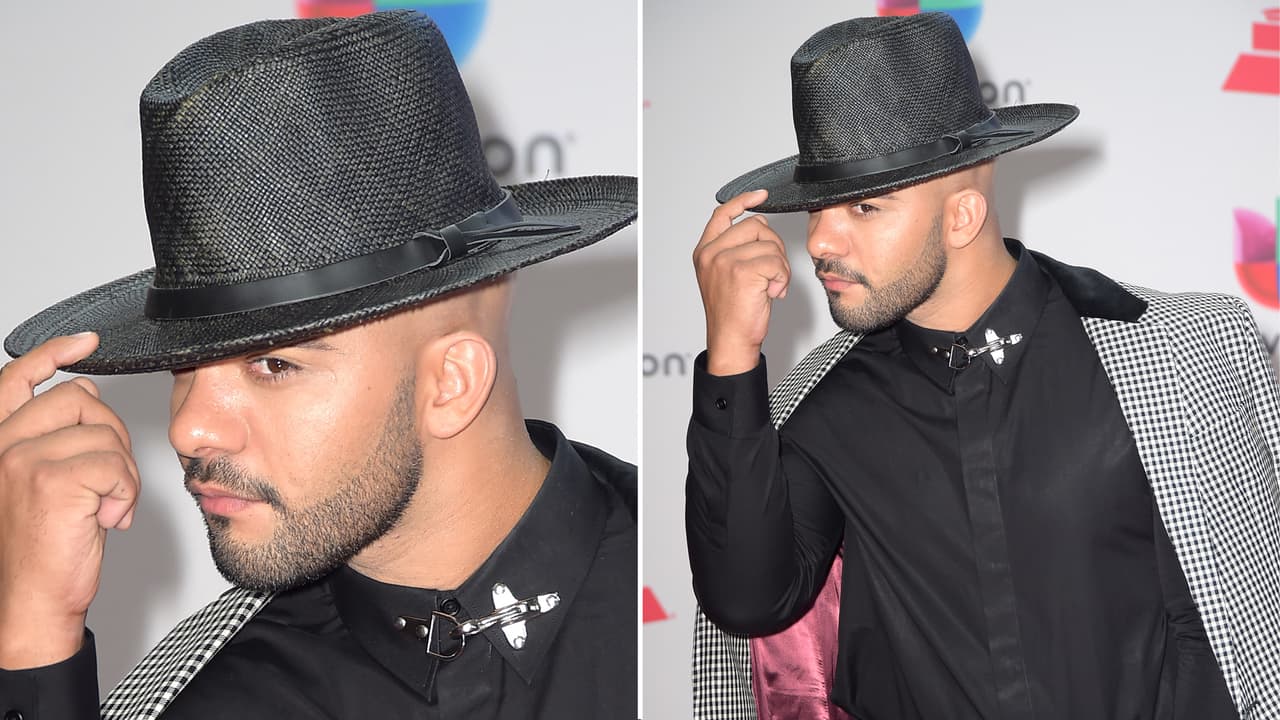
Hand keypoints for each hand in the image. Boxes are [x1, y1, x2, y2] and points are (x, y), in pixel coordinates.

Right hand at [0, 333, 139, 668]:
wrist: (29, 600)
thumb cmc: (42, 545)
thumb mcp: (40, 479)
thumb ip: (52, 435)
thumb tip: (84, 390)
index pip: (16, 377)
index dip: (53, 352)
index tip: (86, 341)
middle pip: (80, 400)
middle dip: (111, 435)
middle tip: (108, 478)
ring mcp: (20, 460)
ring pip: (104, 433)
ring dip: (122, 470)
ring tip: (104, 503)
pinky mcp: (50, 480)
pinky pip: (116, 463)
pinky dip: (126, 491)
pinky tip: (108, 517)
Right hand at [692, 189, 790, 375]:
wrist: (730, 340)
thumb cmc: (732, 312)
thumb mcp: (725, 274)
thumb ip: (735, 248)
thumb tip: (759, 223)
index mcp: (705, 251)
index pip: (723, 213)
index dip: (743, 200)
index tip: (760, 195)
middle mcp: (711, 253)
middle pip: (756, 226)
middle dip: (773, 247)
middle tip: (771, 273)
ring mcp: (724, 261)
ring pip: (769, 244)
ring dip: (779, 267)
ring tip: (770, 287)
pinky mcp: (742, 271)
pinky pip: (776, 262)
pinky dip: (782, 279)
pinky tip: (772, 293)